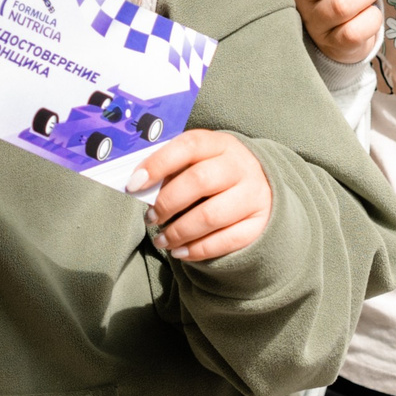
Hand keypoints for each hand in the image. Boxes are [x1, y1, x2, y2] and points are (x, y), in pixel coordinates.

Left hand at [125, 130, 273, 261]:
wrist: (262, 186)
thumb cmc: (216, 173)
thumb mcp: (198, 161)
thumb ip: (172, 170)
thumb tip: (139, 186)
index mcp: (220, 144)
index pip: (188, 146)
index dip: (158, 164)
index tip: (134, 184)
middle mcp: (240, 166)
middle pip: (200, 181)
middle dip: (167, 202)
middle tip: (151, 218)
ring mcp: (253, 195)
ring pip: (211, 216)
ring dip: (179, 232)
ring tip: (161, 240)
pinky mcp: (259, 223)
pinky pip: (227, 241)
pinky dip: (198, 249)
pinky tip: (180, 252)